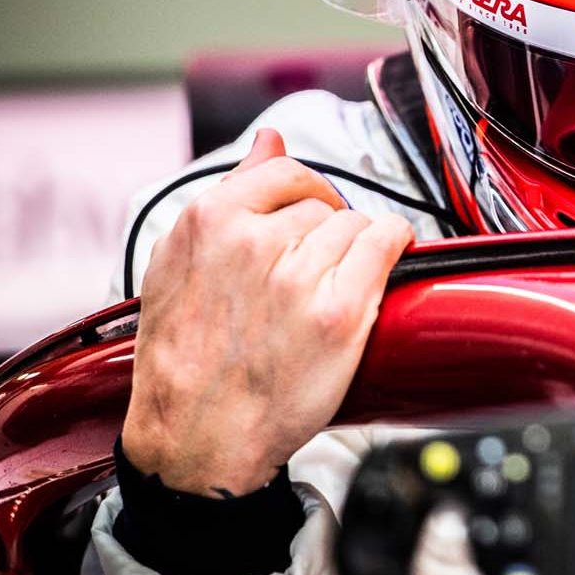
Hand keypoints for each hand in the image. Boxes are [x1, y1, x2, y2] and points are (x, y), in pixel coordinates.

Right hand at [122, 129, 415, 495]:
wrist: (196, 436)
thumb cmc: (186, 358)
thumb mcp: (179, 262)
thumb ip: (231, 192)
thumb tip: (268, 138)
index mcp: (210, 220)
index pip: (284, 170)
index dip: (304, 196)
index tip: (308, 218)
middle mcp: (254, 240)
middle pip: (322, 204)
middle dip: (324, 233)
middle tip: (311, 275)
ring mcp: (298, 275)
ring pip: (355, 226)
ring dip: (354, 252)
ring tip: (328, 292)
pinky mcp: (338, 311)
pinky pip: (387, 243)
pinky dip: (394, 248)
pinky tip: (385, 266)